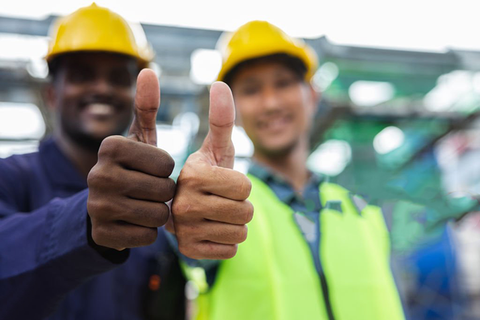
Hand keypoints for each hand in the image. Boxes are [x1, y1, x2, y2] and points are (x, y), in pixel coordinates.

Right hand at [87, 69, 174, 250]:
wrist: (103, 205)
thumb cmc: (131, 167)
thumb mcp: (138, 138)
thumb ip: (146, 106)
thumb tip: (148, 70)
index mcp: (111, 147)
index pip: (167, 164)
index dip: (166, 170)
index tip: (151, 170)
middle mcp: (98, 174)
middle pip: (164, 190)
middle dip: (164, 193)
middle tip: (149, 190)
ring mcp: (97, 207)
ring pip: (158, 215)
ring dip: (159, 212)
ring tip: (144, 204)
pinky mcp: (102, 234)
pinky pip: (147, 236)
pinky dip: (147, 231)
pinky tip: (134, 222)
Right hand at [170, 81, 252, 259]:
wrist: (177, 209)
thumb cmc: (202, 176)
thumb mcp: (212, 149)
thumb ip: (221, 119)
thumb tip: (221, 83)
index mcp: (192, 175)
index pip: (245, 187)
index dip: (239, 184)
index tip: (218, 182)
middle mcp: (182, 204)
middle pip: (246, 212)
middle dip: (239, 206)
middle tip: (217, 201)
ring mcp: (183, 231)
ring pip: (241, 233)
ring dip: (233, 224)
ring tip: (212, 216)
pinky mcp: (188, 252)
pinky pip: (231, 250)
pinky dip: (225, 243)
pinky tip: (207, 232)